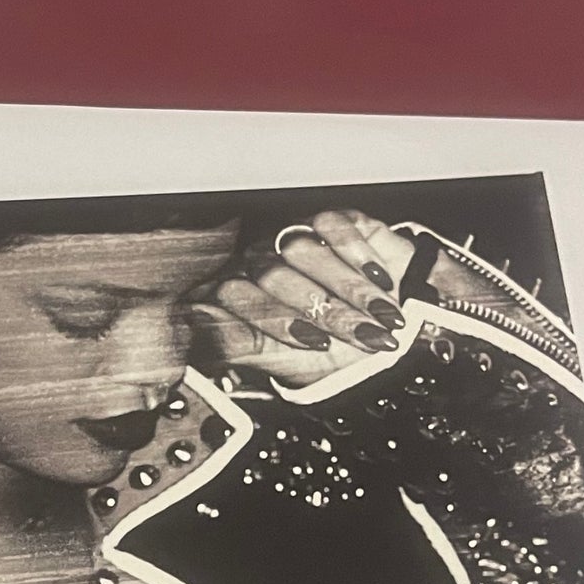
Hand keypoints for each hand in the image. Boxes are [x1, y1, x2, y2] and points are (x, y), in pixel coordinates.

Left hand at [202, 210, 417, 387]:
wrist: (393, 334)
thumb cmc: (334, 354)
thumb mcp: (283, 363)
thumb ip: (231, 344)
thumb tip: (190, 325)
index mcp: (242, 296)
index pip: (236, 296)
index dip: (280, 322)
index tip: (316, 344)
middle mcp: (263, 264)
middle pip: (274, 276)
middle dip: (326, 312)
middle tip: (362, 336)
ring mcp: (295, 240)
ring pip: (302, 251)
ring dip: (350, 290)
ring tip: (382, 315)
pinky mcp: (330, 221)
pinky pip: (333, 228)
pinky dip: (360, 257)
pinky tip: (381, 279)